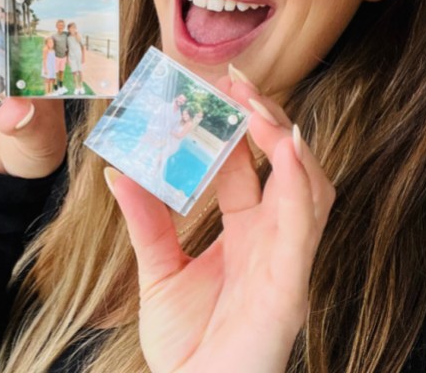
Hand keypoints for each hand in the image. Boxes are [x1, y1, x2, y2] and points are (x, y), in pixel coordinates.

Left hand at [106, 76, 334, 372]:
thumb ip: (146, 223)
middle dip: (267, 119)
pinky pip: (303, 227)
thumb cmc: (186, 347)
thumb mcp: (158, 272)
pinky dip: (299, 184)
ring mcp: (287, 263)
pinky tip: (287, 147)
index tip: (211, 86)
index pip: (248, 167)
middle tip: (236, 79)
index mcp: (248, 236)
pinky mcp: (290, 288)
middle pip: (286, 166)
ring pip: (307, 186)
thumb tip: (119, 171)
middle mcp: (275, 242)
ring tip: (256, 103)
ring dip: (285, 140)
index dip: (235, 126)